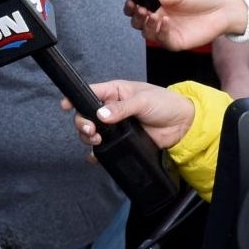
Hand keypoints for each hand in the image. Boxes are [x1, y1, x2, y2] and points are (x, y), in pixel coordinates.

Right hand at [62, 79, 197, 151]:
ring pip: (91, 133)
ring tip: (97, 140)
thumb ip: (121, 108)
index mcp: (115, 92)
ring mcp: (114, 127)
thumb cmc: (165, 104)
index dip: (75, 99)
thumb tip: (101, 115)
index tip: (65, 106)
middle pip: (85, 116)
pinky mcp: (120, 142)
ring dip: (88, 138)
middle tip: (91, 130)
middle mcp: (111, 109)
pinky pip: (103, 149)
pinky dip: (96, 154)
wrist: (182, 126)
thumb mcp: (143, 101)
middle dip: (82, 123)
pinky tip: (96, 155)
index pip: (89, 93)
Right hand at [126, 0, 247, 49]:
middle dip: (136, 17)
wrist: (222, 8)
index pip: (137, 9)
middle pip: (138, 23)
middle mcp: (159, 20)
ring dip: (147, 25)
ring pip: (147, 34)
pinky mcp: (176, 42)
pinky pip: (163, 41)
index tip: (131, 2)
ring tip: (153, 15)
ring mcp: (167, 32)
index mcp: (158, 7)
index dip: (131, 7)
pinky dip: (161, 31)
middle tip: (141, 9)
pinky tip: (165, 21)